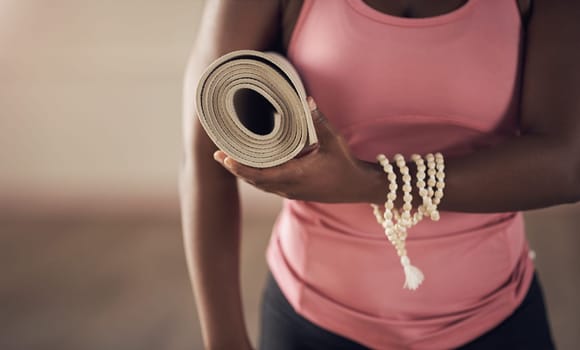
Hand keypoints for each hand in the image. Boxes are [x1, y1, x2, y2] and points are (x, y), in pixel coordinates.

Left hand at [213, 97, 381, 202]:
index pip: (259, 174)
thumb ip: (317, 120)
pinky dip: (255, 177)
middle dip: (235, 168)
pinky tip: (249, 167)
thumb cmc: (345, 163)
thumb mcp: (333, 141)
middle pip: (253, 180)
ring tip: (227, 160)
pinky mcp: (293, 192)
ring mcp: (290, 192)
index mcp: (295, 175)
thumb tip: (305, 99)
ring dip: (243, 173)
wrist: (356, 186)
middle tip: (217, 154)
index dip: (240, 166)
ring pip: (259, 184)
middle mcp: (288, 187)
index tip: (224, 157)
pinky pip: (268, 185)